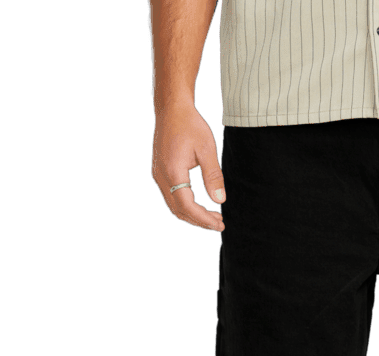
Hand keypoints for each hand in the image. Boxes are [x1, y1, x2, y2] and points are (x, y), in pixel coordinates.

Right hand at [151, 103, 225, 231]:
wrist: (171, 109)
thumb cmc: (190, 125)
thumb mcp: (207, 149)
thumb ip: (213, 176)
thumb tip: (220, 200)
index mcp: (172, 171)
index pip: (187, 206)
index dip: (203, 219)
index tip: (219, 224)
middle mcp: (161, 176)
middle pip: (178, 210)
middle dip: (199, 221)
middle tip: (219, 224)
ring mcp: (158, 175)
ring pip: (174, 205)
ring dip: (193, 215)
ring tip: (213, 217)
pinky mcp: (160, 173)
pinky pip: (172, 197)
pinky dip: (186, 206)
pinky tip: (200, 206)